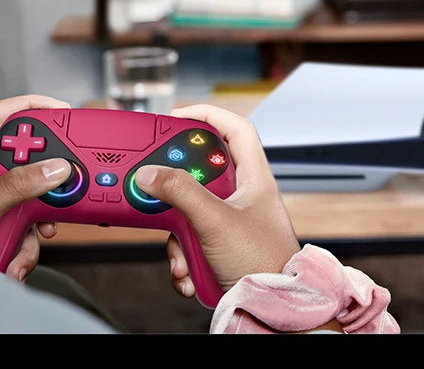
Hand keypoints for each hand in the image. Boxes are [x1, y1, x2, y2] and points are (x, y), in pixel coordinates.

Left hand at [0, 95, 74, 280]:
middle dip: (42, 186)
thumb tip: (52, 168)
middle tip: (55, 196)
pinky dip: (22, 250)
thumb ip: (15, 187)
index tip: (58, 110)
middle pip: (24, 165)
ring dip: (32, 230)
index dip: (26, 106)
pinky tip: (10, 264)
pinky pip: (22, 231)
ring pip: (28, 204)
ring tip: (18, 247)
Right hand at [131, 104, 301, 298]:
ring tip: (183, 256)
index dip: (206, 115)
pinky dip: (183, 258)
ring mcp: (231, 222)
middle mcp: (243, 196)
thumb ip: (181, 192)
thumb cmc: (264, 263)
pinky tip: (188, 274)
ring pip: (189, 213)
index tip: (175, 118)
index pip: (235, 129)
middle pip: (200, 174)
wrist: (272, 308)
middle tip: (160, 193)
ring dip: (177, 238)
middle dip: (176, 192)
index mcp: (254, 178)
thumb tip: (151, 173)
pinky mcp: (220, 247)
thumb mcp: (215, 221)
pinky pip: (190, 241)